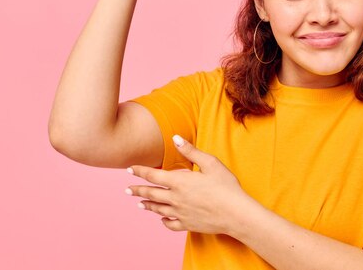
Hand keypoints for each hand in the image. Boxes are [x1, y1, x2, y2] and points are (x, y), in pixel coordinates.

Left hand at [125, 135, 252, 234]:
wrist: (236, 213)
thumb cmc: (226, 186)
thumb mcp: (210, 163)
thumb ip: (191, 151)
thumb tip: (175, 138)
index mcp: (179, 182)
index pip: (153, 176)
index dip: (139, 172)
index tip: (129, 169)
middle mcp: (176, 198)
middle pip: (151, 193)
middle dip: (137, 190)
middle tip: (127, 190)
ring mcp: (181, 213)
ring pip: (158, 209)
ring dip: (147, 205)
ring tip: (139, 203)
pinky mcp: (188, 224)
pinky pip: (170, 224)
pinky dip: (164, 220)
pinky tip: (162, 218)